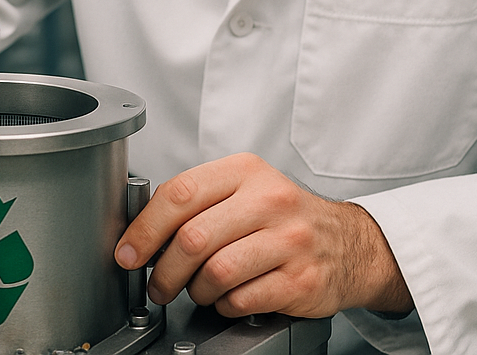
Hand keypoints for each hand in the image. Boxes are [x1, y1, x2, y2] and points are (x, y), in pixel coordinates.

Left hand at [115, 153, 411, 318]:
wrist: (348, 242)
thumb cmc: (283, 216)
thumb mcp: (244, 188)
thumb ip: (199, 201)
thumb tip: (143, 232)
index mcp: (245, 171)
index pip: (180, 193)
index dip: (145, 228)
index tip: (128, 252)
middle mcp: (268, 200)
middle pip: (193, 237)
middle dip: (163, 270)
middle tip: (157, 284)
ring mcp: (288, 240)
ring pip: (215, 272)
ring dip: (195, 290)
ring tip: (196, 291)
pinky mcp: (300, 279)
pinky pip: (242, 299)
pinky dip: (224, 305)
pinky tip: (227, 298)